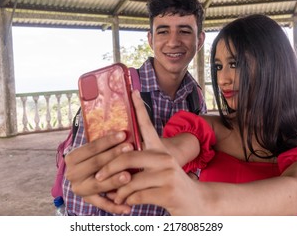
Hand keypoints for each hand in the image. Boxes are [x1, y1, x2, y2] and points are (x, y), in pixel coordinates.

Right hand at [64, 131, 133, 213]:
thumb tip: (122, 131)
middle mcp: (72, 174)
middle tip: (130, 148)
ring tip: (129, 176)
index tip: (123, 134)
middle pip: (96, 163)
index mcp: (72, 158)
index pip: (92, 147)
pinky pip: (102, 204)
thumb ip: (104, 143)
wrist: (82, 175)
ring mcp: (79, 188)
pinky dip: (115, 207)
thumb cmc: (94, 157)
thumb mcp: (93, 149)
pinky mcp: (87, 200)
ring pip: (99, 184)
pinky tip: (128, 208)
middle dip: (114, 155)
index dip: (108, 141)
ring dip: (114, 180)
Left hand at [94, 90, 202, 214]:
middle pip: (128, 157)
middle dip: (108, 168)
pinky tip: (127, 203)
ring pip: (130, 180)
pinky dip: (127, 201)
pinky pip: (136, 195)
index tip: (132, 92)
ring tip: (114, 197)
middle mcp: (165, 158)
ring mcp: (168, 174)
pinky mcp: (168, 192)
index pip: (147, 126)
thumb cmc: (171, 187)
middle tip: (98, 176)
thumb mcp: (158, 172)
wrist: (197, 204)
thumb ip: (140, 165)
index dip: (140, 108)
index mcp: (160, 151)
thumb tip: (113, 165)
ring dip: (117, 191)